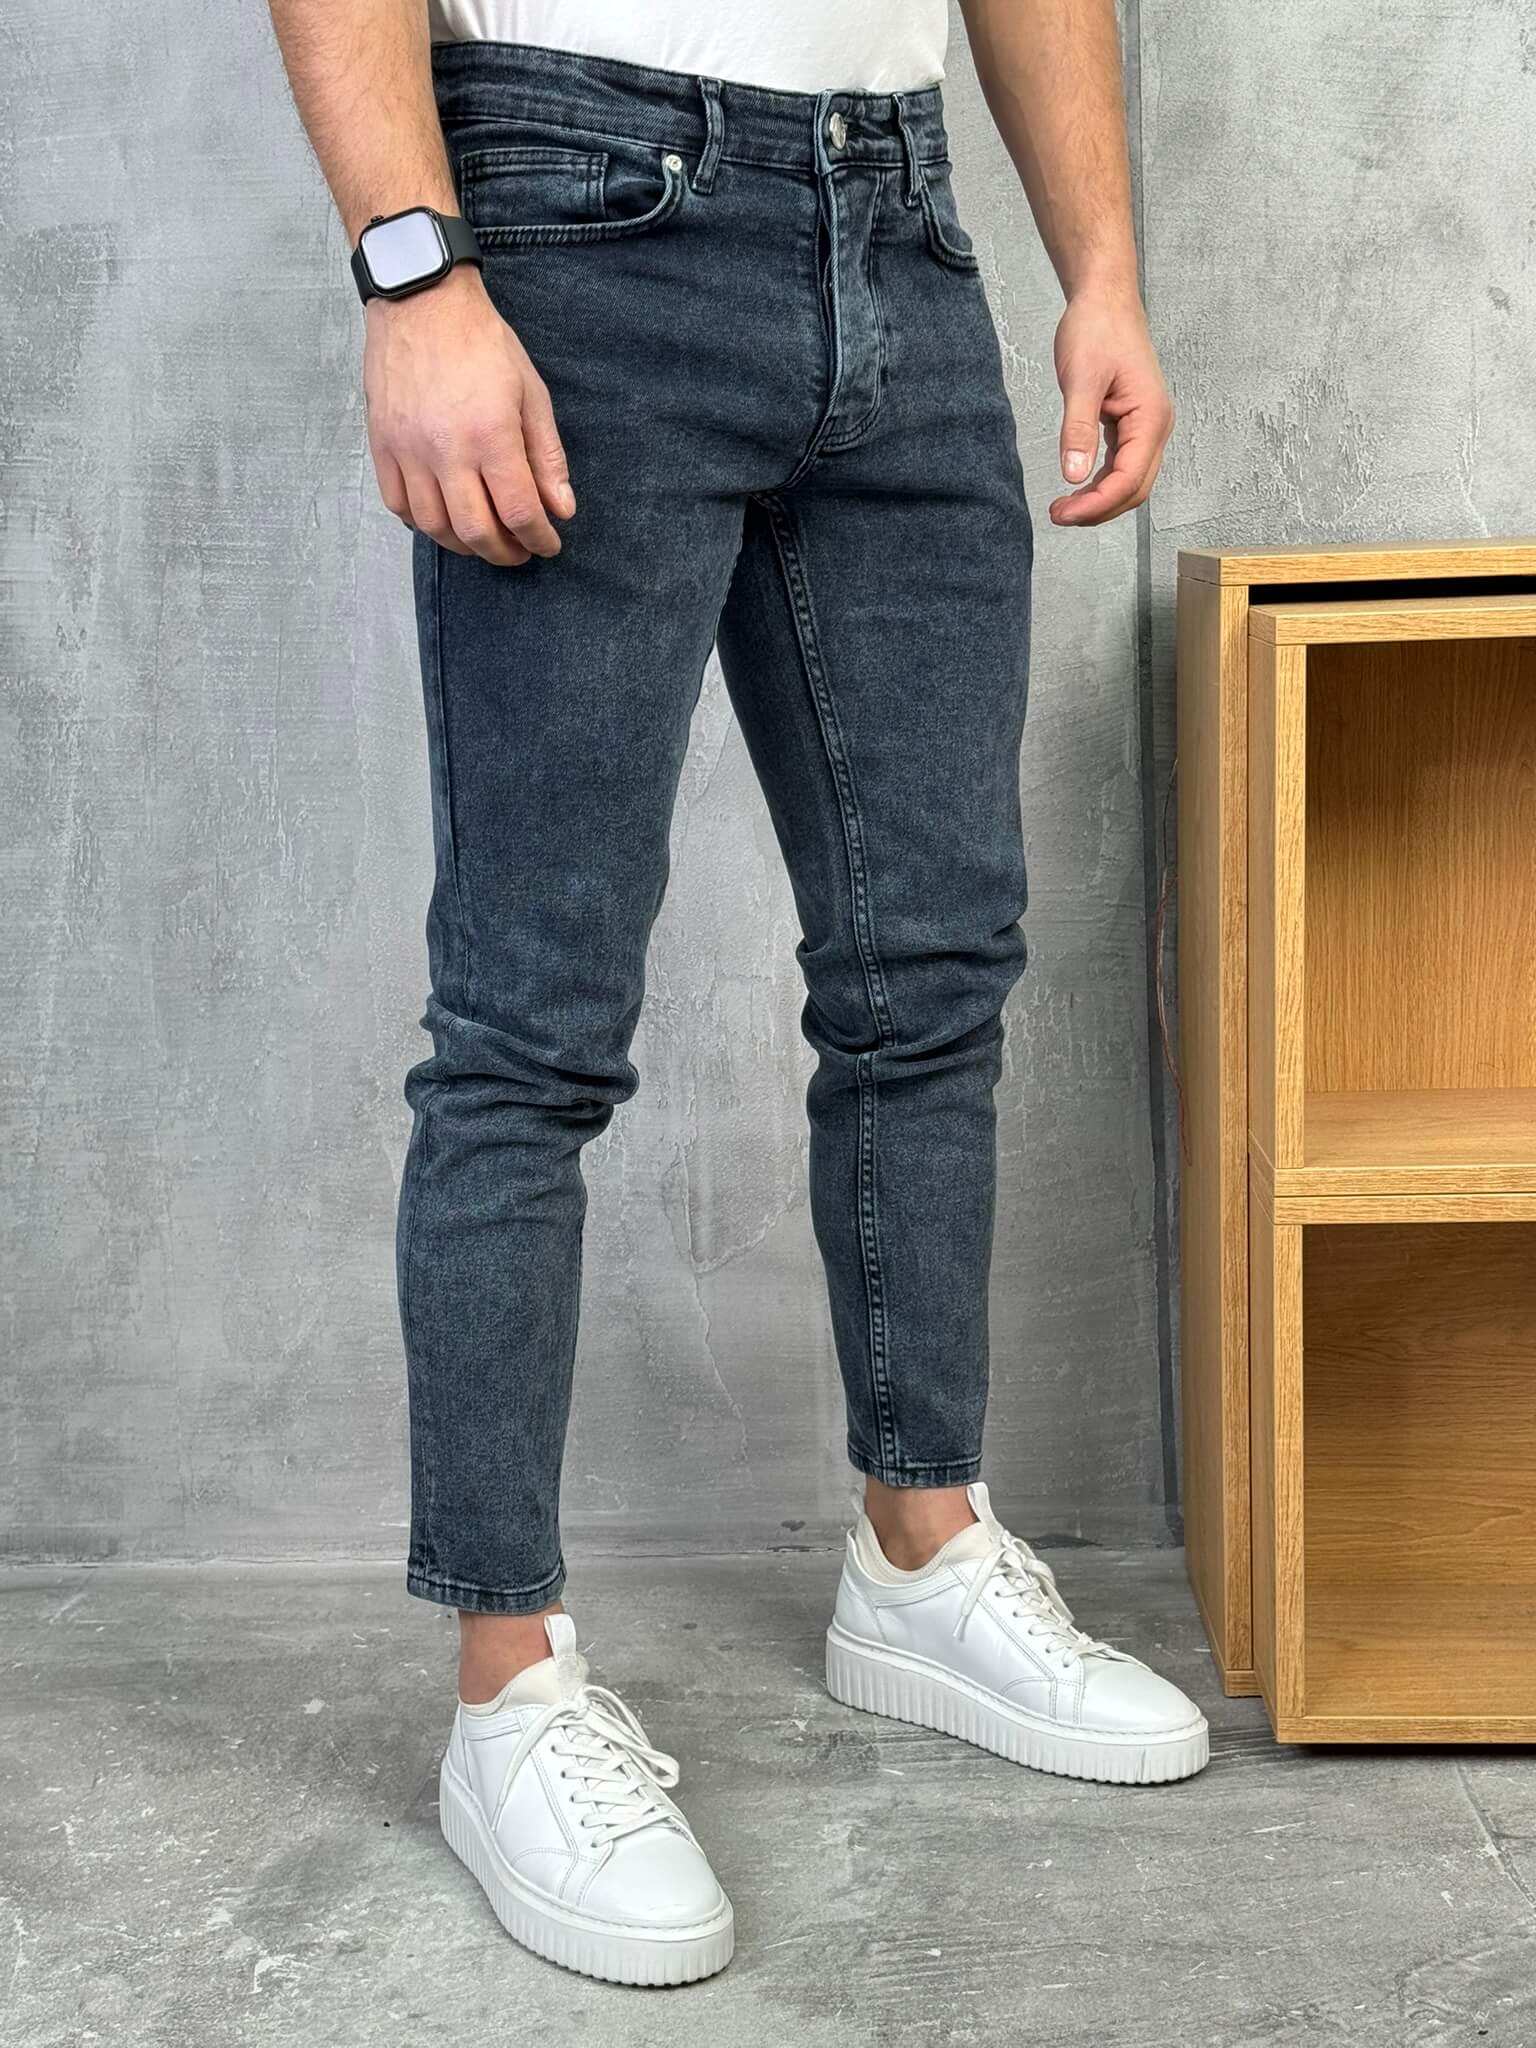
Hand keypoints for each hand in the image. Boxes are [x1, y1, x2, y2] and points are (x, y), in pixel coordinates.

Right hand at [363, 267, 574, 564]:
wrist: (422, 302)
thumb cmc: (480, 342)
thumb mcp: (531, 393)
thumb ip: (547, 456)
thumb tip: (562, 508)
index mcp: (490, 435)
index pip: (519, 512)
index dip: (538, 538)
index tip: (548, 543)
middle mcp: (446, 449)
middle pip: (476, 531)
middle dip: (504, 552)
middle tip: (519, 551)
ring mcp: (408, 450)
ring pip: (435, 526)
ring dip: (464, 545)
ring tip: (484, 539)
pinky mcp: (383, 444)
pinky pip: (398, 504)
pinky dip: (423, 523)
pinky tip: (444, 518)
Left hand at [1049, 288, 1172, 526]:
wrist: (1105, 300)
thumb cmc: (1098, 329)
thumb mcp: (1081, 380)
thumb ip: (1078, 430)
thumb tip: (1074, 475)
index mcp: (1150, 417)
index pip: (1129, 479)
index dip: (1097, 504)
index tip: (1063, 513)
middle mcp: (1155, 426)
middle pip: (1134, 488)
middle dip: (1099, 510)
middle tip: (1059, 516)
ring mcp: (1146, 426)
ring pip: (1130, 481)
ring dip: (1100, 500)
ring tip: (1064, 507)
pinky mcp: (1131, 424)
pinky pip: (1122, 465)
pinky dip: (1101, 483)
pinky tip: (1078, 487)